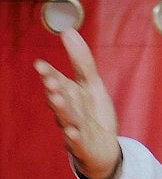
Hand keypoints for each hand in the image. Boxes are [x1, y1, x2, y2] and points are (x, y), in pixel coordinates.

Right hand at [34, 29, 121, 178]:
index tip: (41, 64)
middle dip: (53, 89)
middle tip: (49, 80)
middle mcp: (67, 110)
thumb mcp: (92, 84)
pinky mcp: (83, 145)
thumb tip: (67, 30)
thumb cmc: (93, 114)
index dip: (49, 74)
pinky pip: (77, 141)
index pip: (56, 81)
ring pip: (65, 118)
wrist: (104, 148)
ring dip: (61, 109)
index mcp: (68, 94)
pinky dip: (74, 136)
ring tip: (57, 99)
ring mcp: (73, 128)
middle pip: (58, 98)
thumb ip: (81, 60)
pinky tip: (73, 132)